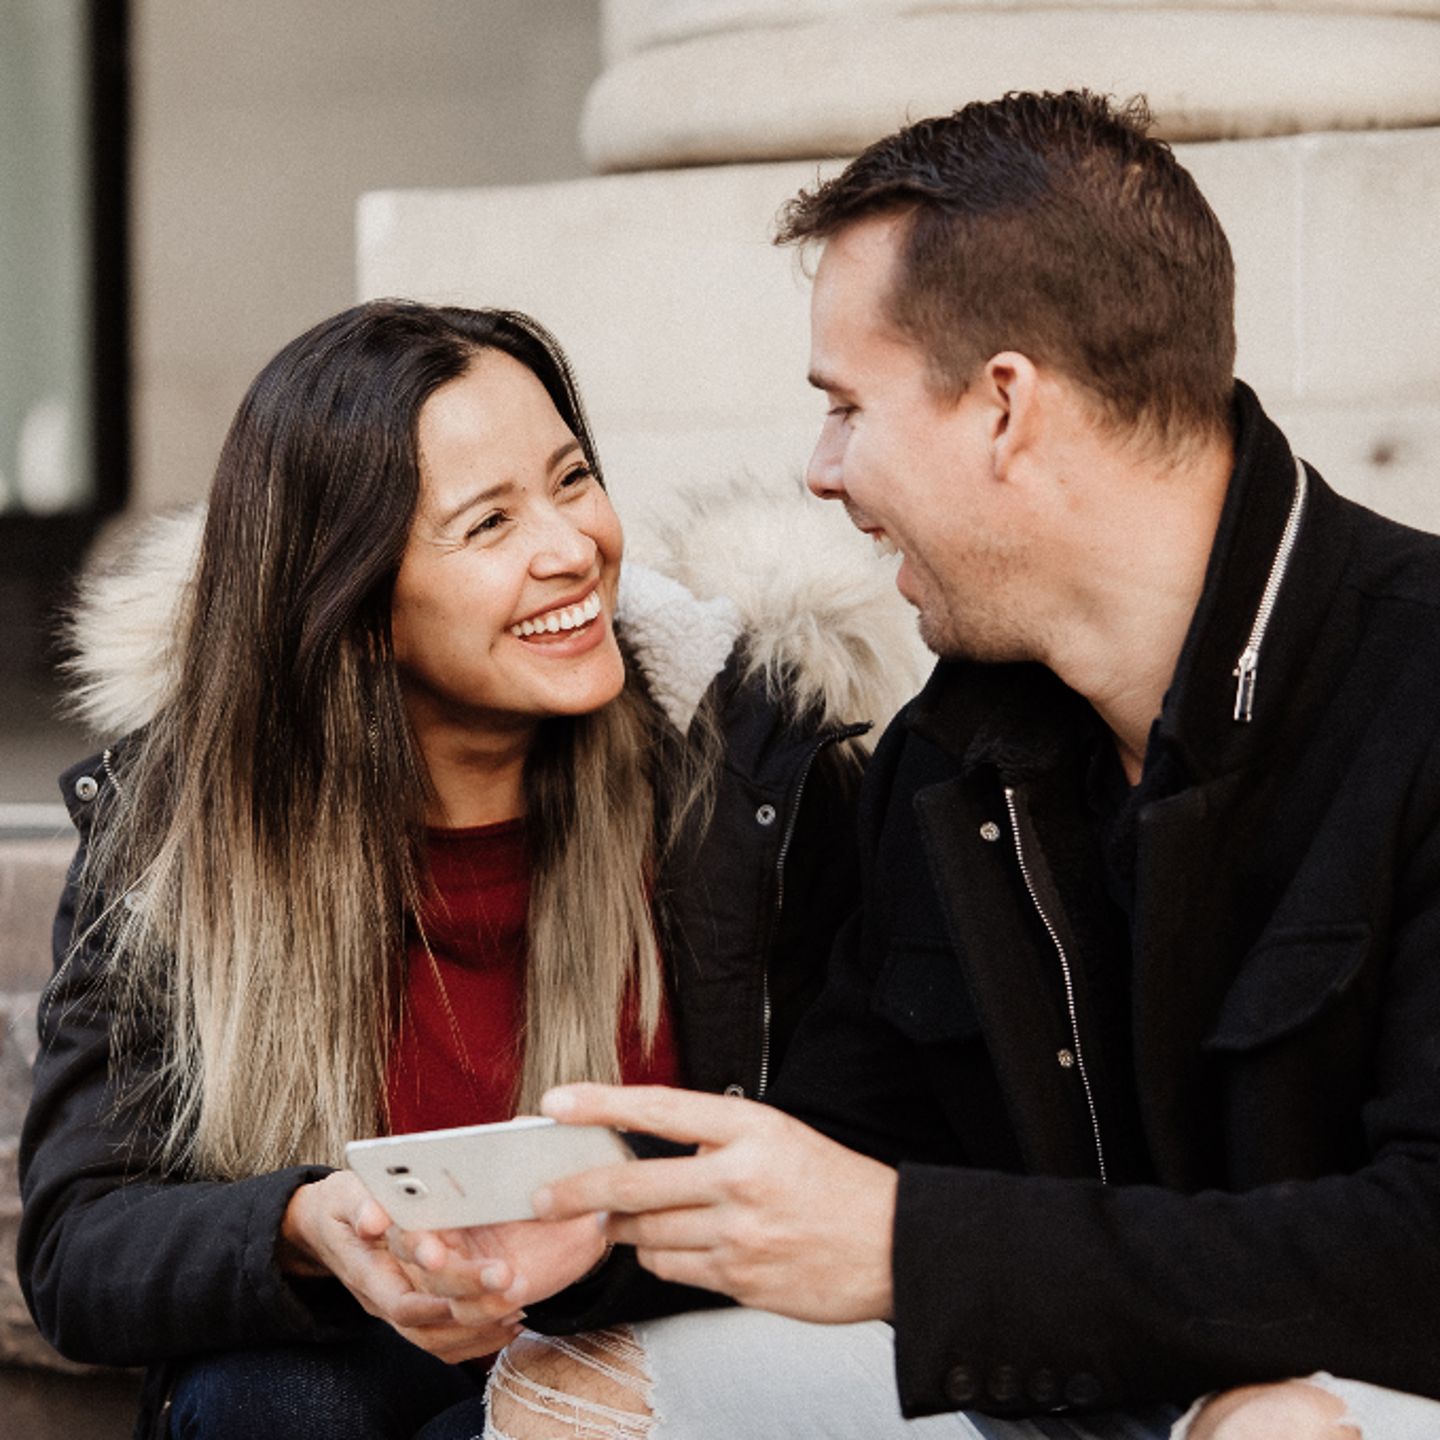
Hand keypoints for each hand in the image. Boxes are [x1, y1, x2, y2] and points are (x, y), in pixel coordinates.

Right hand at [281, 1170, 523, 1361]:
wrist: (326, 1227)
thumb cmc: (344, 1204)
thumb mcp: (346, 1194)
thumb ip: (360, 1205)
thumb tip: (373, 1220)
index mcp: (367, 1273)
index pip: (403, 1301)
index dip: (442, 1297)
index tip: (487, 1276)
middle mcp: (383, 1299)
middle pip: (427, 1326)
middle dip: (475, 1311)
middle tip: (517, 1287)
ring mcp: (398, 1308)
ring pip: (437, 1341)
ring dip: (480, 1331)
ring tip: (520, 1308)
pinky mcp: (413, 1310)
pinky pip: (442, 1342)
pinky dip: (476, 1339)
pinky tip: (509, 1323)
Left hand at [532, 1084, 897, 1323]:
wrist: (894, 1245)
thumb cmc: (836, 1185)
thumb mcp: (779, 1136)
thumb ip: (717, 1139)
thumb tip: (648, 1145)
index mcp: (752, 1128)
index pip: (660, 1109)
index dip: (601, 1103)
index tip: (557, 1102)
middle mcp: (741, 1177)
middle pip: (635, 1182)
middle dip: (578, 1190)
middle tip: (543, 1193)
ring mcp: (739, 1233)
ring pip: (647, 1232)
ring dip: (622, 1226)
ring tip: (615, 1218)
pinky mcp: (740, 1280)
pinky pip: (672, 1269)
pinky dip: (657, 1259)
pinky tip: (664, 1248)